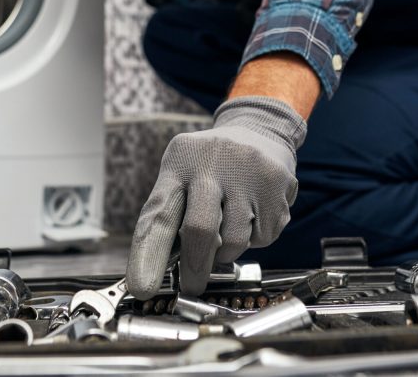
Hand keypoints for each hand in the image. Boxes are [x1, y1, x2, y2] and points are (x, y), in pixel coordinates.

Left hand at [126, 96, 306, 298]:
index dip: (148, 253)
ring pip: (234, 241)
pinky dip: (254, 238)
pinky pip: (263, 237)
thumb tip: (164, 267)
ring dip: (228, 251)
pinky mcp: (276, 186)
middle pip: (201, 230)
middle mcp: (213, 163)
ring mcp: (248, 173)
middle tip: (191, 286)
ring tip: (228, 228)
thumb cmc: (211, 161)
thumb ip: (172, 212)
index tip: (141, 287)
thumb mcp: (182, 171)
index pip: (160, 212)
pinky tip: (252, 214)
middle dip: (194, 268)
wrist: (260, 129)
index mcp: (180, 162)